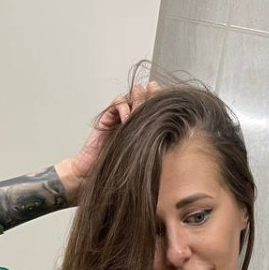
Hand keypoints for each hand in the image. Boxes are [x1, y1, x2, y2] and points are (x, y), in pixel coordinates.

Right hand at [67, 80, 161, 199]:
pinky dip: (123, 105)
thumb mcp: (143, 160)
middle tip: (156, 94)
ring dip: (138, 99)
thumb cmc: (118, 172)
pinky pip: (118, 101)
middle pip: (146, 97)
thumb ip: (155, 148)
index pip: (156, 109)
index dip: (162, 102)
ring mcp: (121, 117)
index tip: (170, 101)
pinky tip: (126, 118)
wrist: (92, 174)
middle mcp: (134, 121)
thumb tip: (177, 140)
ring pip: (133, 95)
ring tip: (141, 109)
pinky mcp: (108, 116)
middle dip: (152, 95)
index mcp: (145, 130)